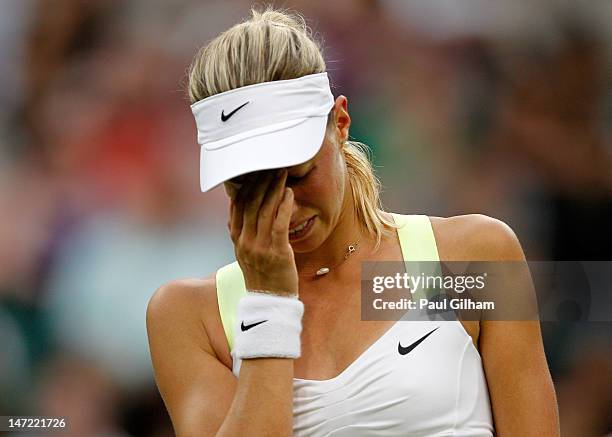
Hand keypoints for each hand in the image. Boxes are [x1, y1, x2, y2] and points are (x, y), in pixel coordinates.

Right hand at [228, 170, 297, 296]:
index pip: (238, 206)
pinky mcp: (277, 252)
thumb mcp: (245, 253)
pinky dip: (284, 206)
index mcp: (237, 239)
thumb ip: (241, 232)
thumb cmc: (262, 276)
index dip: (246, 186)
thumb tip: (236, 212)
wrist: (269, 303)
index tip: (255, 171)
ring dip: (274, 189)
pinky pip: (279, 224)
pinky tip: (289, 193)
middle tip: (271, 166)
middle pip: (251, 204)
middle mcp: (245, 241)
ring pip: (265, 211)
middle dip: (261, 182)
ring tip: (281, 174)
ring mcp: (260, 247)